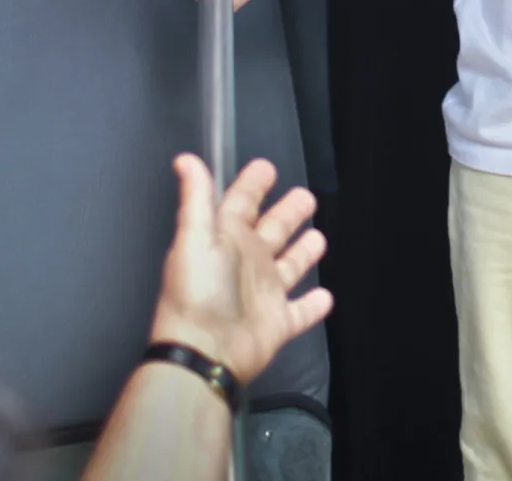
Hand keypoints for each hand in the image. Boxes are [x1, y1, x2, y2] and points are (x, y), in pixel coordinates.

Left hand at [148, 155, 333, 385]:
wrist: (206, 353)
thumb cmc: (198, 293)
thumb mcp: (194, 239)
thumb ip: (196, 200)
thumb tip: (185, 159)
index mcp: (225, 239)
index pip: (241, 203)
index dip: (253, 184)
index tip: (266, 167)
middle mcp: (246, 262)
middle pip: (272, 230)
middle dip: (288, 213)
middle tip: (306, 197)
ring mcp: (264, 293)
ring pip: (289, 267)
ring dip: (303, 252)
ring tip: (320, 238)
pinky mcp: (279, 322)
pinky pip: (301, 312)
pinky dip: (314, 306)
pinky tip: (326, 296)